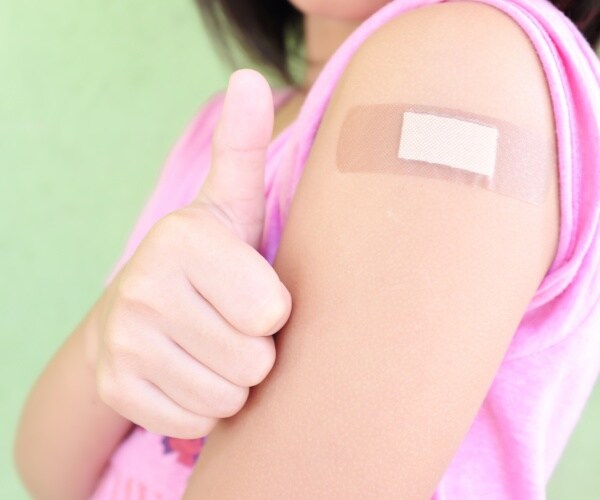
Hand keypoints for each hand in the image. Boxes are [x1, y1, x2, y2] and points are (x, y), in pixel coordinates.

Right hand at [91, 69, 290, 438]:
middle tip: (230, 323)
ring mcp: (125, 345)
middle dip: (253, 349)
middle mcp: (144, 289)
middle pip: (255, 361)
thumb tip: (249, 78)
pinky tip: (188, 370)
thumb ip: (242, 148)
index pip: (273, 312)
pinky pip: (197, 421)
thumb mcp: (230, 204)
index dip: (272, 309)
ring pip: (228, 398)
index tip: (250, 292)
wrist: (141, 309)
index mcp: (183, 240)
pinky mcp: (118, 390)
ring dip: (232, 379)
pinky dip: (203, 404)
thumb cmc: (208, 259)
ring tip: (212, 344)